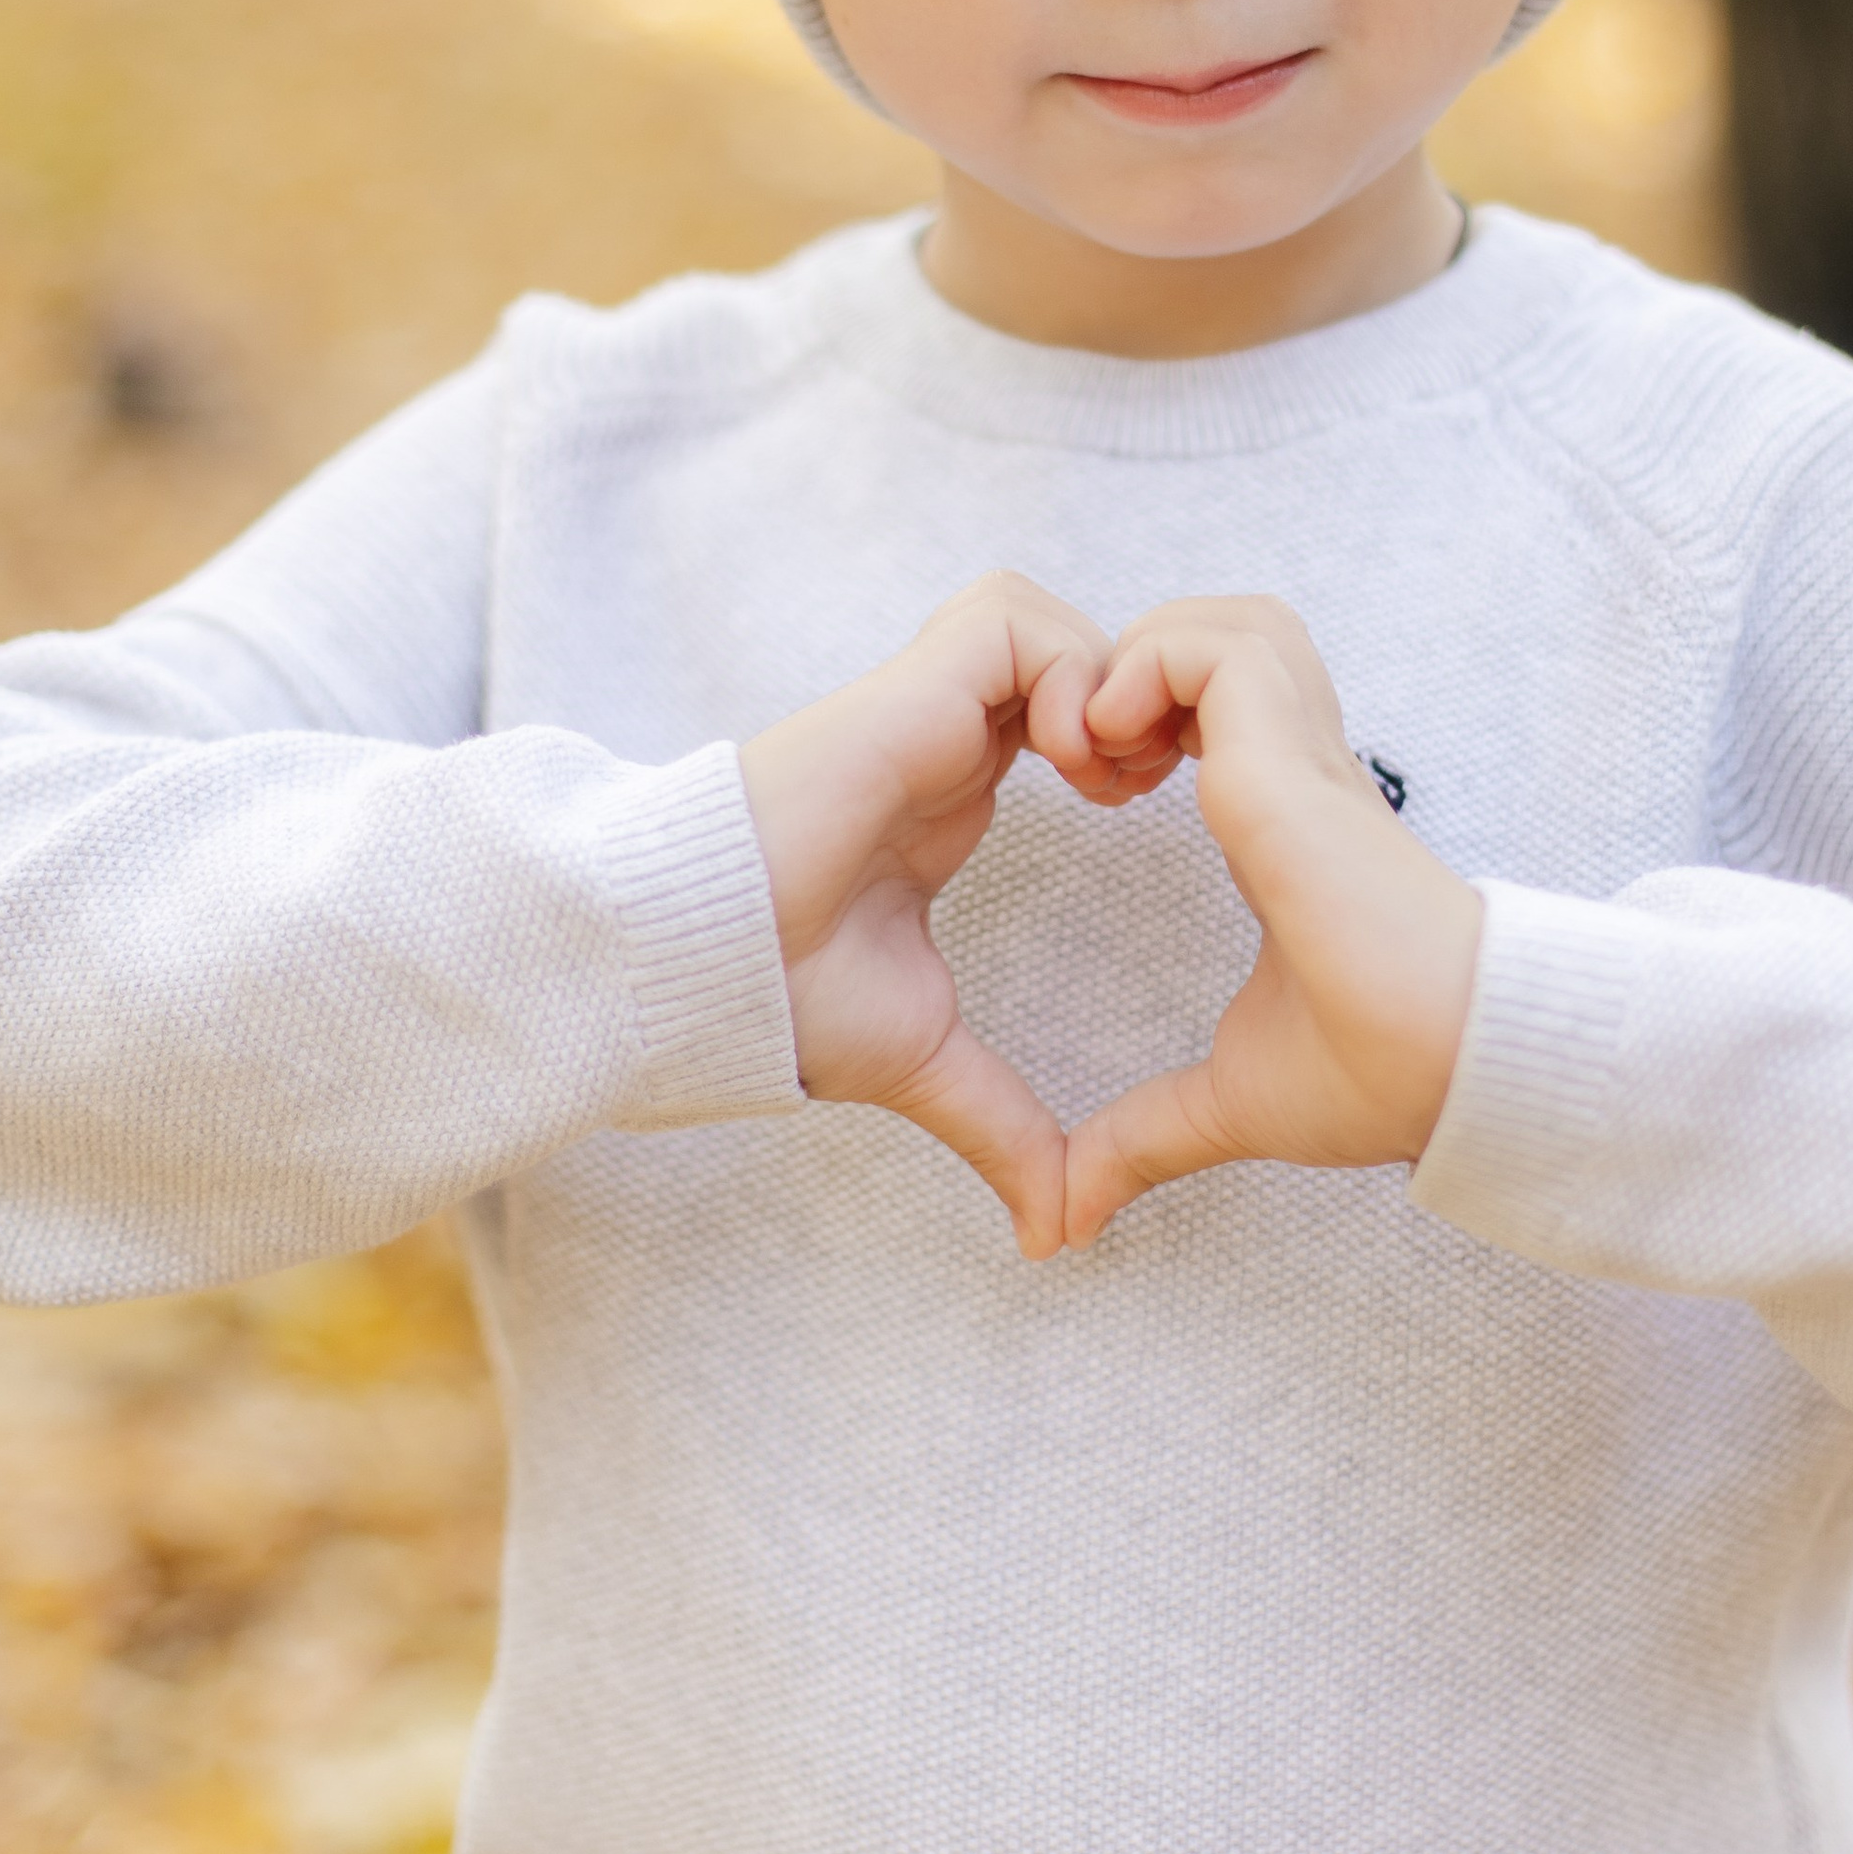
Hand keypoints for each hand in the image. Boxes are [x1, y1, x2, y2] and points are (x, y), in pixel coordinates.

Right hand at [739, 574, 1135, 1257]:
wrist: (697, 959)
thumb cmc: (781, 996)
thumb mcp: (924, 1060)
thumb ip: (1002, 1127)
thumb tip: (1056, 1234)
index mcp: (952, 796)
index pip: (1060, 717)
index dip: (1122, 746)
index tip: (1149, 816)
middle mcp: (945, 741)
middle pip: (1066, 651)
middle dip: (1132, 700)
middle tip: (1154, 785)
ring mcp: (925, 707)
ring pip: (1042, 620)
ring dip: (1099, 678)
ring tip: (1109, 775)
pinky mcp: (908, 689)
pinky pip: (1013, 619)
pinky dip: (1060, 668)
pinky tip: (1066, 757)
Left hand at [1061, 597, 1483, 1246]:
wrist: (1458, 1062)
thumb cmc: (1383, 1072)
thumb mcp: (1232, 1101)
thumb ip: (1148, 1136)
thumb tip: (1073, 1217)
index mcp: (1285, 826)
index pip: (1218, 709)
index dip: (1145, 719)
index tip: (1097, 795)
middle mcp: (1298, 775)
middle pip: (1222, 635)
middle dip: (1138, 669)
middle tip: (1092, 761)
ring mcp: (1303, 758)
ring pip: (1226, 621)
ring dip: (1148, 659)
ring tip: (1108, 747)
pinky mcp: (1294, 762)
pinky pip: (1218, 649)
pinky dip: (1155, 671)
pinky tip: (1124, 751)